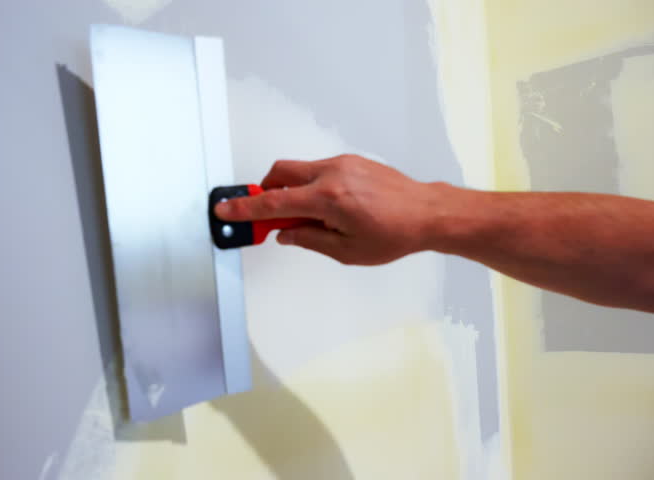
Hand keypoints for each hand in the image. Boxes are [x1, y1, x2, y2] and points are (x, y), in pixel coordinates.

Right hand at [215, 154, 457, 264]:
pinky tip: (326, 207)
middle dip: (266, 192)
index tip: (226, 209)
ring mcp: (343, 164)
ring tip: (306, 217)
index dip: (246, 209)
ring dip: (291, 190)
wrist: (427, 213)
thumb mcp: (347, 251)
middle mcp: (332, 174)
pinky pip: (318, 169)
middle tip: (268, 216)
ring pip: (299, 170)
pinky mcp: (352, 161)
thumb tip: (285, 233)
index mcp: (328, 199)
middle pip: (280, 174)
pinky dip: (310, 185)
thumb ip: (309, 239)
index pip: (275, 203)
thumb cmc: (395, 233)